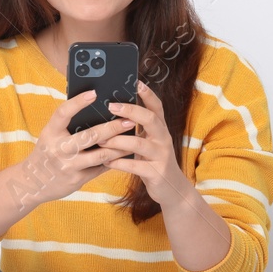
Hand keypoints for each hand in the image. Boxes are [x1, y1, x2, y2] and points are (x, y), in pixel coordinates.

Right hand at [16, 88, 139, 206]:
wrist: (33, 183)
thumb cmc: (47, 152)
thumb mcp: (50, 136)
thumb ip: (67, 124)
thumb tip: (93, 106)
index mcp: (50, 133)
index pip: (63, 113)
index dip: (78, 102)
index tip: (94, 93)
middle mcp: (58, 149)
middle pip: (90, 136)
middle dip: (112, 128)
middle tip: (129, 120)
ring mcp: (68, 166)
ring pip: (100, 155)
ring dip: (119, 146)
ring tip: (133, 137)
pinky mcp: (77, 179)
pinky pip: (100, 168)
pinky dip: (113, 160)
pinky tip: (125, 153)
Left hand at [100, 80, 196, 210]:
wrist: (172, 189)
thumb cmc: (154, 161)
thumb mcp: (149, 142)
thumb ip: (138, 129)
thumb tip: (114, 111)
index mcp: (160, 129)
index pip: (157, 107)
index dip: (148, 94)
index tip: (136, 82)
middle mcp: (163, 139)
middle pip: (151, 119)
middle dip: (131, 111)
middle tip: (111, 106)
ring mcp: (161, 156)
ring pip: (139, 144)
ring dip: (118, 140)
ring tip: (101, 139)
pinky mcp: (156, 173)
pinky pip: (135, 166)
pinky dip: (119, 163)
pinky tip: (106, 161)